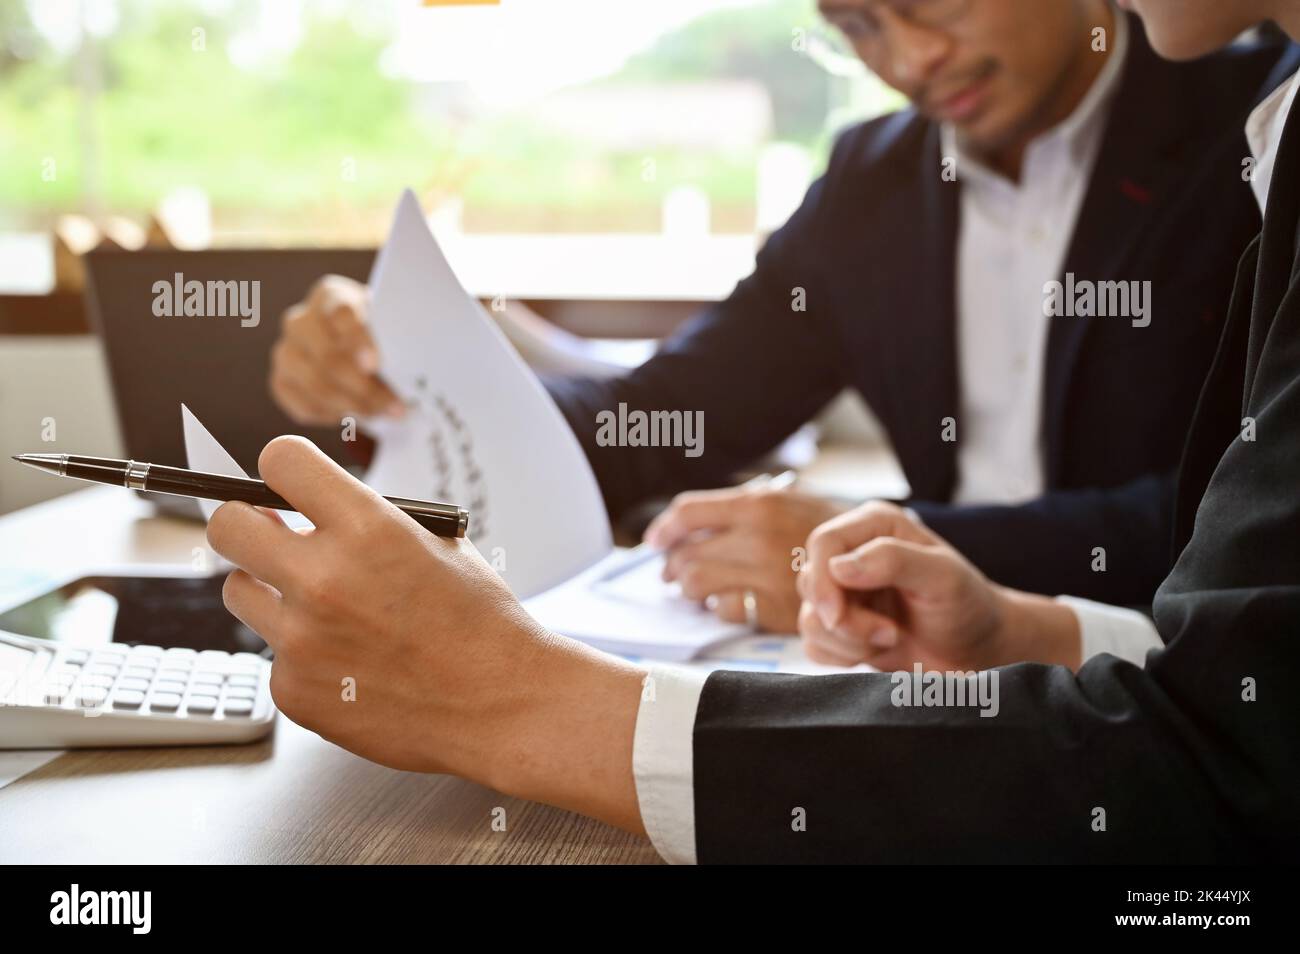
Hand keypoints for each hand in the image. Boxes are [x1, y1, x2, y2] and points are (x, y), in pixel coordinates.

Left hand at [208, 436, 645, 831]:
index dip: (283, 469)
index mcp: (368, 526)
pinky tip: (351, 662)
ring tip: (326, 609)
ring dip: (271, 592)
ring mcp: (302, 639)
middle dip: (248, 524)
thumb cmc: (478, 621)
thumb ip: (365, 521)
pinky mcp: (294, 689)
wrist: (503, 703)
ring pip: (239, 592)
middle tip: (271, 537)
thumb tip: (297, 510)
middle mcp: (324, 577)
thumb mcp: (436, 543)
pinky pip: (273, 654)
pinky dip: (303, 655)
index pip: (279, 461)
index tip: (286, 483)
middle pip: (227, 525)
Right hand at [269, 275, 404, 425]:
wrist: (361, 353)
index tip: (376, 365)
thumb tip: (395, 370)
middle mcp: (300, 321)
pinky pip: (305, 406)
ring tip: (381, 412)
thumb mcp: (390, 327)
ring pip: (316, 385)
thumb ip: (391, 339)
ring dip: (354, 405)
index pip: (340, 313)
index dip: (358, 340)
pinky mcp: (281, 382)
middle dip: (363, 386)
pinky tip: (356, 414)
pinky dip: (335, 415)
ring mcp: (286, 352)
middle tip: (393, 404)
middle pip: (326, 355)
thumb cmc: (380, 336)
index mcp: (330, 296)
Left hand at [643, 484, 845, 632]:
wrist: (875, 560)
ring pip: (696, 585)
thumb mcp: (784, 499)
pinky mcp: (774, 609)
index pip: (689, 513)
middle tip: (670, 571)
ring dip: (689, 588)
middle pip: (686, 554)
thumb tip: (681, 522)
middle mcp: (759, 538)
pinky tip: (728, 600)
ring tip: (695, 587)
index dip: (664, 528)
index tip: (654, 540)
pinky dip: (720, 606)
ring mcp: (766, 576)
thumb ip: (738, 506)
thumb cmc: (821, 526)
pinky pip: (725, 610)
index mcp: (758, 504)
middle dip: (671, 565)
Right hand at [797, 502, 1081, 670]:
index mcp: (874, 527)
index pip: (822, 542)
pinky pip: (813, 644)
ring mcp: (844, 592)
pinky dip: (841, 656)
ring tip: (890, 639)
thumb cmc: (968, 605)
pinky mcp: (840, 627)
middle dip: (844, 619)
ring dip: (848, 640)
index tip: (838, 616)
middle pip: (811, 582)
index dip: (823, 580)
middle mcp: (853, 554)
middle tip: (888, 633)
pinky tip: (877, 650)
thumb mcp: (942, 576)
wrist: (979, 650)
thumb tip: (838, 566)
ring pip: (810, 617)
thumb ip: (893, 561)